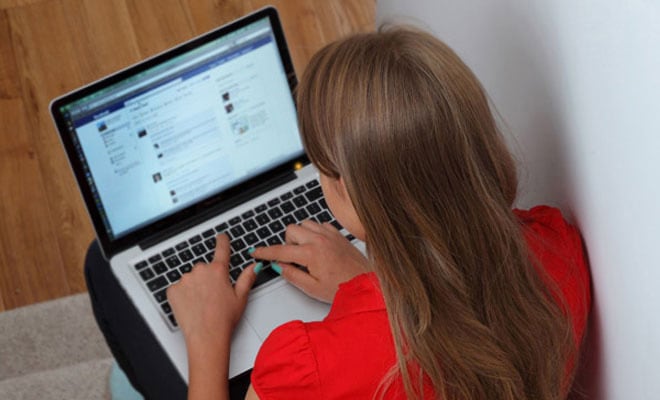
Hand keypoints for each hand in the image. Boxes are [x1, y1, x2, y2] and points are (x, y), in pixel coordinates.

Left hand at [166, 234, 257, 351]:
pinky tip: (191, 306)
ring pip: (191, 279)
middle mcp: (201, 271)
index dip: (222, 241)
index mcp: (219, 270)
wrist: (206, 337)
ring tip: (202, 304)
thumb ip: (247, 278)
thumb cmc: (224, 320)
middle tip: (213, 296)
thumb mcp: (241, 297)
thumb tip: (254, 266)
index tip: (221, 237)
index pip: (221, 248)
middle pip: (204, 268)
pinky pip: (178, 288)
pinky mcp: (173, 290)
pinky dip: (183, 295)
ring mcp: (185, 280)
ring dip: (195, 287)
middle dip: (208, 278)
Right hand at [252, 220, 367, 302]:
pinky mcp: (338, 233)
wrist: (366, 283)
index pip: (280, 250)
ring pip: (304, 224)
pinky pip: (319, 224)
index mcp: (311, 253)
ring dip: (300, 236)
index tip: (256, 252)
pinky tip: (318, 246)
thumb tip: (278, 266)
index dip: (265, 252)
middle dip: (287, 243)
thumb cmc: (343, 288)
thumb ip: (291, 275)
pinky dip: (314, 232)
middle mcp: (320, 239)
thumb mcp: (312, 288)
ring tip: (306, 253)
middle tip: (293, 259)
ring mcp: (330, 234)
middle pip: (290, 230)